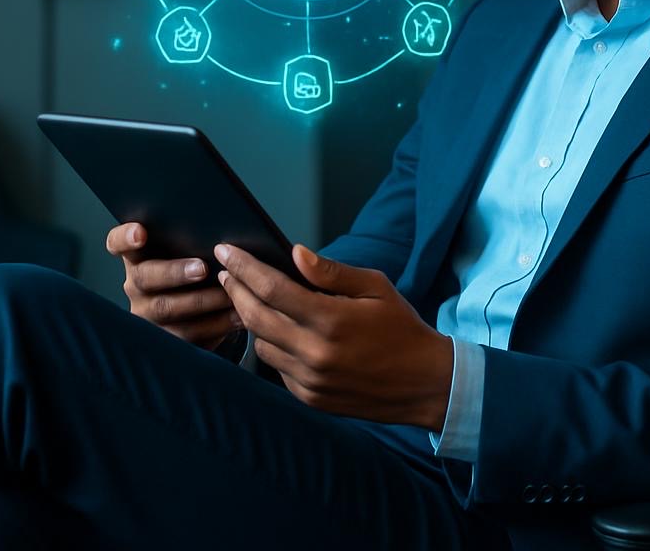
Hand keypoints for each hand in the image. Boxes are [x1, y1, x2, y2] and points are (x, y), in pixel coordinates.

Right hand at [106, 222, 243, 350]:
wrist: (204, 309)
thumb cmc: (198, 266)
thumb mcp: (191, 252)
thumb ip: (195, 240)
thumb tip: (223, 233)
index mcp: (138, 256)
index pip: (117, 243)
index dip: (125, 238)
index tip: (140, 233)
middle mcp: (136, 285)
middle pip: (146, 277)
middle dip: (175, 272)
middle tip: (202, 268)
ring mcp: (146, 314)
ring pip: (167, 309)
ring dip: (202, 301)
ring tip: (229, 294)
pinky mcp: (165, 339)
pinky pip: (186, 335)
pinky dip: (215, 325)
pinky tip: (237, 315)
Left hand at [215, 243, 453, 430]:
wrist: (423, 382)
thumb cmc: (401, 328)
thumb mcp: (376, 287)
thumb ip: (332, 272)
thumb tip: (295, 252)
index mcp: (331, 320)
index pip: (272, 288)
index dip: (244, 267)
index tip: (226, 251)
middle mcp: (314, 353)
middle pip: (256, 316)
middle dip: (235, 290)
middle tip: (225, 271)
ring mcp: (309, 380)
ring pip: (261, 344)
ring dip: (251, 319)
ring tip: (249, 298)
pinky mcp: (309, 398)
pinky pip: (277, 368)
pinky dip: (272, 345)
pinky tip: (278, 330)